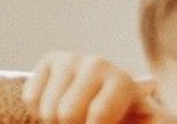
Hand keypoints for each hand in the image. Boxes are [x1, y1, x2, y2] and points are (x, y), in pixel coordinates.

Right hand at [23, 52, 159, 123]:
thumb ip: (143, 120)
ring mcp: (71, 59)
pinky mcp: (50, 59)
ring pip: (48, 109)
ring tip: (69, 122)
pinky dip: (38, 113)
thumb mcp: (134, 123)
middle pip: (67, 114)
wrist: (108, 98)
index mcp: (122, 82)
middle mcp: (97, 64)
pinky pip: (31, 97)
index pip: (98, 114)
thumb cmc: (121, 118)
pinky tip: (55, 109)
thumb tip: (145, 88)